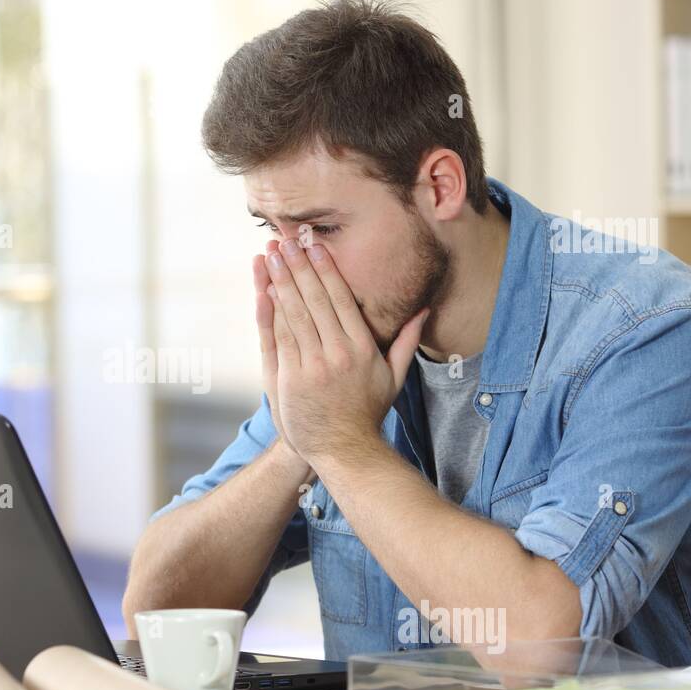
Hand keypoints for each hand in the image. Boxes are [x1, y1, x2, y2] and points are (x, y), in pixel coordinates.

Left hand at [262, 237, 427, 470]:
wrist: (344, 449)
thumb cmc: (368, 412)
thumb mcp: (394, 377)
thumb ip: (407, 341)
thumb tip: (424, 310)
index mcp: (363, 347)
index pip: (341, 298)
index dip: (325, 269)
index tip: (314, 245)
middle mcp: (338, 352)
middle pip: (315, 299)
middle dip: (298, 266)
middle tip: (286, 240)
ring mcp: (313, 365)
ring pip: (295, 313)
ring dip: (281, 281)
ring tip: (271, 255)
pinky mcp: (292, 377)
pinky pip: (281, 337)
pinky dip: (272, 311)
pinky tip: (266, 289)